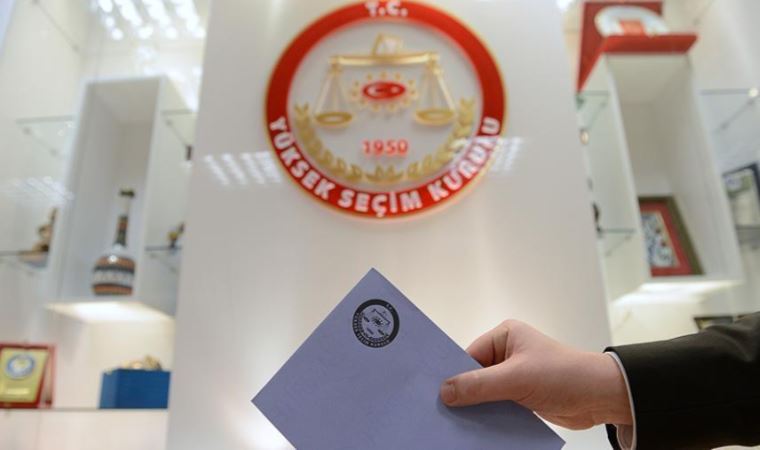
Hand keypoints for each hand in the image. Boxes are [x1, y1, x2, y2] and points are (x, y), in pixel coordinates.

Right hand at [440, 320, 632, 429]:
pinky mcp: (522, 396)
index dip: (453, 373)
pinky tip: (477, 428)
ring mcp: (515, 376)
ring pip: (485, 393)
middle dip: (464, 392)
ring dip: (477, 407)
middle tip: (442, 410)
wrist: (602, 397)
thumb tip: (446, 391)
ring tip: (457, 422)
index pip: (468, 354)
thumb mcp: (517, 378)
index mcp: (506, 336)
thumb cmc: (565, 375)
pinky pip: (497, 406)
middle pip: (474, 375)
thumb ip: (480, 385)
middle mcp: (508, 353)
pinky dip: (489, 416)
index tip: (436, 391)